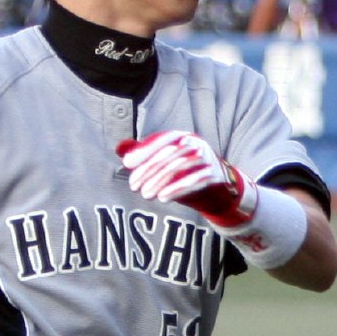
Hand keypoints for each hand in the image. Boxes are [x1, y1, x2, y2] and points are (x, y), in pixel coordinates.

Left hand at [118, 130, 256, 227]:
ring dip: (160, 181)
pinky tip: (163, 198)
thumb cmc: (185, 175)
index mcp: (182, 137)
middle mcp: (196, 144)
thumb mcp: (162, 163)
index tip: (127, 164)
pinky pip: (194, 181)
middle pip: (169, 153)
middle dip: (148, 170)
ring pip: (180, 166)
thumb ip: (143, 154)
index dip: (144, 150)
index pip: (161, 139)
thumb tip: (119, 147)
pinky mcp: (214, 175)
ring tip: (145, 194)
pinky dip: (177, 189)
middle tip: (133, 186)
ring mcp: (207, 159)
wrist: (216, 192)